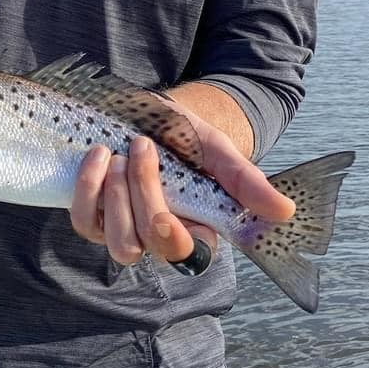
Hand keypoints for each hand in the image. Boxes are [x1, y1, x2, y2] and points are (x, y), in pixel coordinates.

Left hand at [70, 105, 294, 267]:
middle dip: (140, 193)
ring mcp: (122, 227)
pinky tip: (98, 155)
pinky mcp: (94, 214)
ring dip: (114, 195)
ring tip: (118, 153)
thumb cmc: (188, 136)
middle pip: (143, 243)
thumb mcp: (217, 150)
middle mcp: (157, 235)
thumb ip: (245, 180)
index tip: (166, 205)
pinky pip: (84, 219)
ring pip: (114, 240)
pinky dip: (88, 186)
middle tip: (142, 146)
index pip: (187, 253)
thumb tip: (284, 212)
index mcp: (195, 228)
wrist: (150, 114)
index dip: (174, 237)